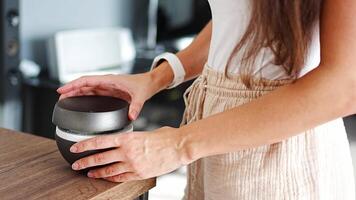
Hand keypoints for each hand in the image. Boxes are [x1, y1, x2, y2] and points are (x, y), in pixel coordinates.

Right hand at [57, 73, 160, 119]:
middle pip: (83, 85)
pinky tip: (78, 102)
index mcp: (110, 80)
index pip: (87, 80)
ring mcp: (106, 87)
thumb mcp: (140, 96)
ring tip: (64, 101)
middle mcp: (106, 83)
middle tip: (59, 99)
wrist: (148, 83)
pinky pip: (92, 93)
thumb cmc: (143, 85)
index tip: (62, 90)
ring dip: (75, 93)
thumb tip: (131, 116)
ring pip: (87, 89)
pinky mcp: (108, 92)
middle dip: (70, 90)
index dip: (73, 85)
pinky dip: (83, 96)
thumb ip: (136, 107)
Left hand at [69, 127, 190, 181]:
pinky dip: (111, 178)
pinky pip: (121, 177)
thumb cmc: (165, 137)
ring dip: (96, 172)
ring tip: (88, 173)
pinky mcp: (139, 174)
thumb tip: (126, 141)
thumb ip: (132, 138)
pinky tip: (106, 178)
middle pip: (100, 158)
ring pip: (108, 170)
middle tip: (76, 164)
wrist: (179, 147)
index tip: (75, 148)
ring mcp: (133, 164)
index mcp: (128, 138)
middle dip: (85, 162)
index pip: (100, 141)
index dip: (85, 145)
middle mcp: (127, 152)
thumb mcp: (145, 132)